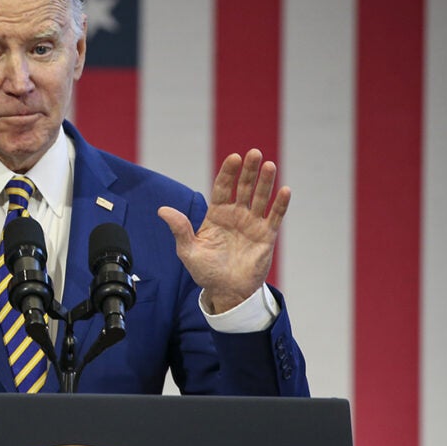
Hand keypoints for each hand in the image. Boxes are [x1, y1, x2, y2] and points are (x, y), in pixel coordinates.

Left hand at [157, 149, 289, 313]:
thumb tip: (162, 210)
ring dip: (265, 182)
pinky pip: (274, 217)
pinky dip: (280, 204)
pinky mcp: (266, 236)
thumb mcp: (188, 251)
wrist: (227, 292)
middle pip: (243, 187)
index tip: (234, 157)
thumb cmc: (205, 272)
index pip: (222, 187)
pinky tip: (284, 190)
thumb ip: (180, 229)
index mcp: (216, 215)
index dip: (228, 172)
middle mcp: (235, 215)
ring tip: (269, 165)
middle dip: (248, 171)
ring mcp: (252, 224)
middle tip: (254, 153)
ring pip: (260, 198)